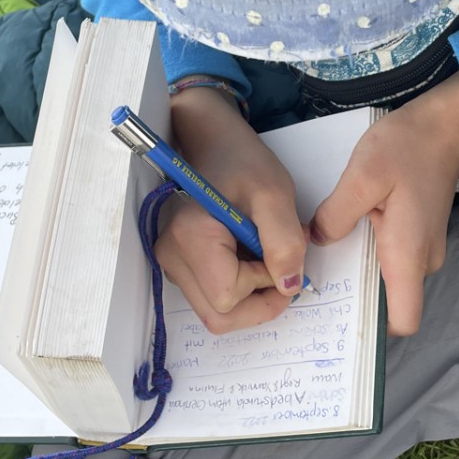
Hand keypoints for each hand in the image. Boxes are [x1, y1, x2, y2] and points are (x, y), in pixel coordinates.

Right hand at [154, 82, 308, 333]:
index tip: (279, 252)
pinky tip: (247, 253)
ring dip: (249, 293)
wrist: (211, 141)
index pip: (228, 298)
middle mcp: (171, 257)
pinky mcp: (177, 262)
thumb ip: (285, 243)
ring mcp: (170, 262)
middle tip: (280, 266)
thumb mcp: (275, 195)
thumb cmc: (241, 161)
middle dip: (258, 301)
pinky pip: (210, 293)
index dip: (262, 285)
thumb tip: (288, 287)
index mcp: (190, 238)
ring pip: (215, 310)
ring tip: (263, 252)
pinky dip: (237, 284)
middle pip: (219, 316)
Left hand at [310, 72, 458, 335]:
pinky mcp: (419, 234)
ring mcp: (424, 248)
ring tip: (327, 254)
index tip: (338, 316)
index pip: (404, 320)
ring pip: (391, 279)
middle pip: (392, 302)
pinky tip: (347, 232)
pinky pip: (393, 258)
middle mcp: (422, 260)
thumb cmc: (408, 146)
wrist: (445, 125)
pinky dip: (370, 253)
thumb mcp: (362, 175)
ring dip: (362, 271)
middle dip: (356, 297)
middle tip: (316, 284)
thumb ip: (335, 214)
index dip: (374, 329)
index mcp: (408, 254)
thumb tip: (317, 240)